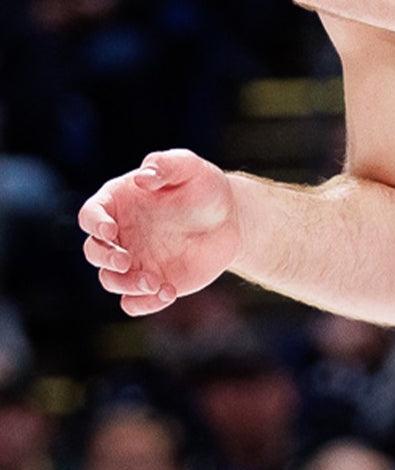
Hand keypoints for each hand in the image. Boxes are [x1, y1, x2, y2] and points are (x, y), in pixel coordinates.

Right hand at [79, 149, 240, 315]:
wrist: (230, 219)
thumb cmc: (204, 187)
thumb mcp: (189, 167)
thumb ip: (165, 165)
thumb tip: (143, 179)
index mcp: (116, 204)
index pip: (90, 215)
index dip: (94, 224)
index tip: (110, 230)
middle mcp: (119, 235)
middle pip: (93, 252)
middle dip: (105, 258)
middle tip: (126, 260)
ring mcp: (134, 262)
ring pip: (110, 280)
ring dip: (125, 285)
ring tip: (155, 282)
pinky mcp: (151, 283)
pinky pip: (134, 303)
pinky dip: (143, 304)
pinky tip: (168, 293)